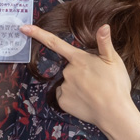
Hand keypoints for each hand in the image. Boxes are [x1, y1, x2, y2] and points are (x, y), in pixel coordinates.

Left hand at [22, 22, 139, 139]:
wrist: (113, 113)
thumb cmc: (116, 85)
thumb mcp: (113, 60)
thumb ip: (105, 43)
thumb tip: (103, 26)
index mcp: (79, 59)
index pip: (54, 43)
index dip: (38, 34)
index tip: (23, 28)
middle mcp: (67, 71)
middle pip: (70, 68)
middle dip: (80, 73)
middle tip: (97, 82)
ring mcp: (64, 87)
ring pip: (67, 83)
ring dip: (77, 86)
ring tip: (94, 93)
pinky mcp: (62, 102)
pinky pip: (64, 96)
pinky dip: (73, 98)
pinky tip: (85, 101)